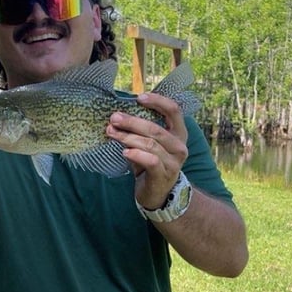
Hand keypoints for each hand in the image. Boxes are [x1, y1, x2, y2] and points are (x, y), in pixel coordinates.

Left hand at [106, 93, 187, 209]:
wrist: (157, 193)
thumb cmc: (151, 164)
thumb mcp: (149, 144)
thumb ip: (139, 130)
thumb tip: (117, 115)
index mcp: (178, 133)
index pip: (173, 110)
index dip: (157, 101)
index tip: (138, 98)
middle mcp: (179, 146)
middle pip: (155, 128)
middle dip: (132, 122)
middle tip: (114, 118)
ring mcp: (174, 162)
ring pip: (150, 144)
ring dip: (128, 137)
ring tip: (111, 132)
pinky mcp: (164, 175)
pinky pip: (151, 161)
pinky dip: (136, 154)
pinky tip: (124, 151)